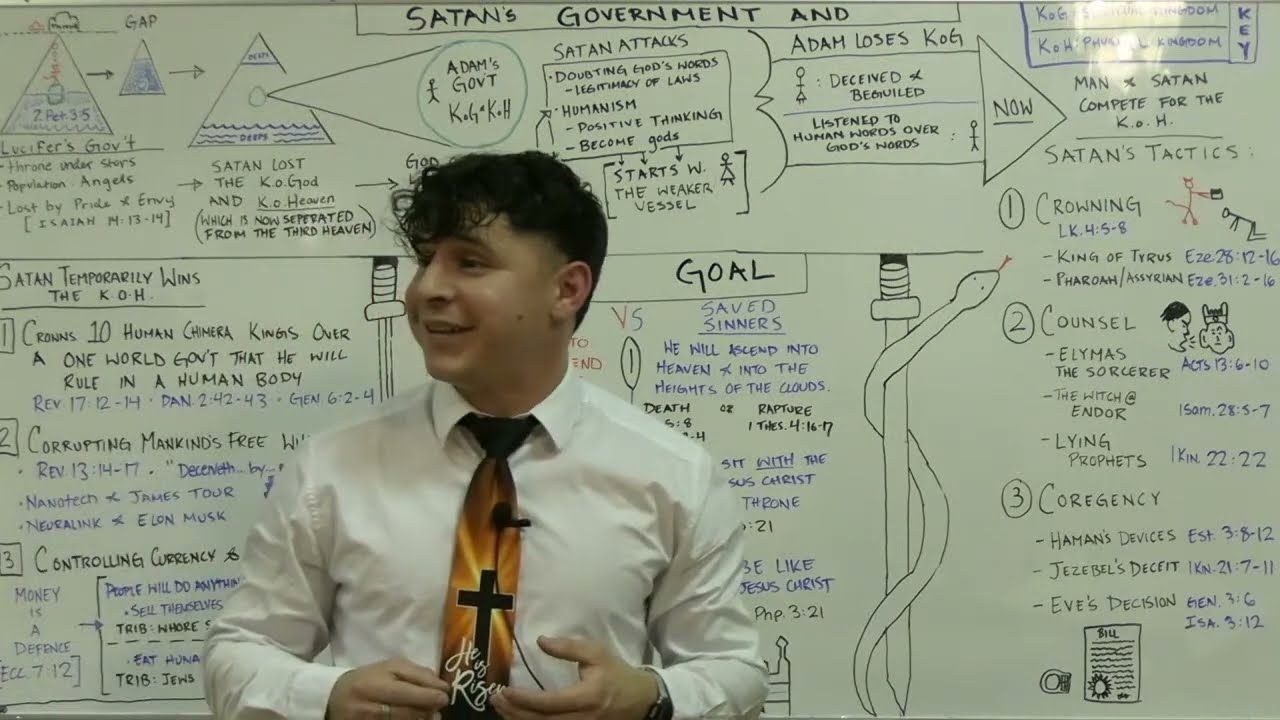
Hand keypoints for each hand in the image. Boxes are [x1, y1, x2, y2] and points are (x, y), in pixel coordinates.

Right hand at [327, 657, 451, 719]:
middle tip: (441, 707)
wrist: (334, 697)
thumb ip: (417, 673)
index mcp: (373, 683)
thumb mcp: (390, 668)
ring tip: (430, 716)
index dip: (429, 694)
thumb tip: (441, 685)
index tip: (445, 694)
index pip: (406, 692)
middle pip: (403, 712)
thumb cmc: (368, 679)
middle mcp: (366, 705)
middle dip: (427, 709)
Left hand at [492, 636, 657, 719]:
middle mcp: (582, 719)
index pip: (548, 703)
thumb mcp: (597, 653)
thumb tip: (540, 641)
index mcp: (587, 697)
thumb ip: (568, 648)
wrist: (643, 700)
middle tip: (494, 700)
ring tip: (502, 709)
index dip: (523, 699)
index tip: (504, 690)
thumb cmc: (617, 673)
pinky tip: (519, 718)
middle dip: (514, 713)